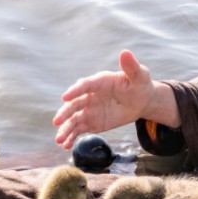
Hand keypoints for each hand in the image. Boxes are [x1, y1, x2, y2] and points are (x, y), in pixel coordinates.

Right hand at [53, 50, 167, 148]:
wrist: (141, 100)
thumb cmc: (140, 84)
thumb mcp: (139, 75)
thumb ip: (131, 66)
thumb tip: (125, 52)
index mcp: (98, 81)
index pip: (84, 85)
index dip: (74, 90)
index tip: (65, 97)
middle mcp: (90, 95)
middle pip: (74, 104)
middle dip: (65, 113)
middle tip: (56, 122)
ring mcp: (89, 110)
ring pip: (74, 119)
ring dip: (65, 129)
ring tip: (59, 140)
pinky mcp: (91, 122)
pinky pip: (79, 130)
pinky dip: (72, 137)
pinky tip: (66, 145)